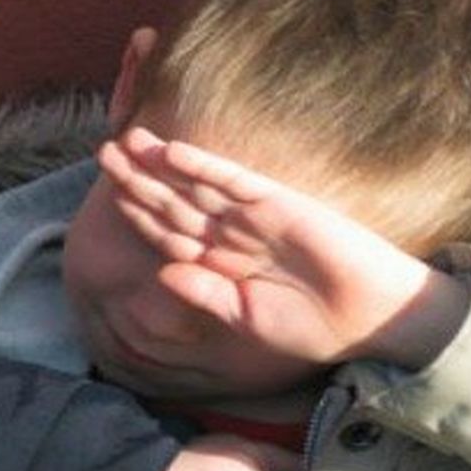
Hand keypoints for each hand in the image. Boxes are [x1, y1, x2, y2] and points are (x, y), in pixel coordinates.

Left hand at [99, 128, 470, 369]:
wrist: (367, 320)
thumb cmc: (311, 328)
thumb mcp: (245, 318)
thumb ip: (204, 294)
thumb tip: (160, 272)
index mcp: (221, 265)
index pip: (169, 234)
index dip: (138, 214)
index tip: (108, 194)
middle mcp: (232, 235)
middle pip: (174, 203)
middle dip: (138, 180)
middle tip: (102, 152)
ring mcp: (254, 216)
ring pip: (196, 185)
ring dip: (161, 165)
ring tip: (127, 142)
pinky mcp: (279, 203)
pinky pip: (234, 181)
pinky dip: (204, 167)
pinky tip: (174, 152)